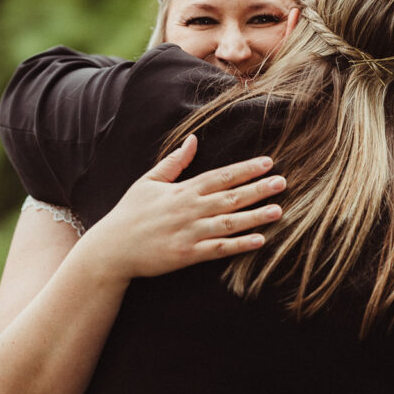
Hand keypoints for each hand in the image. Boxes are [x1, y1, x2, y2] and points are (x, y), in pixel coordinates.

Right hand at [80, 134, 284, 280]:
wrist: (111, 249)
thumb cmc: (130, 213)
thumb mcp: (149, 181)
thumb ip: (175, 162)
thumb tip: (193, 139)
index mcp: (183, 190)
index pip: (221, 176)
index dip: (246, 169)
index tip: (268, 163)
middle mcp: (190, 209)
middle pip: (231, 197)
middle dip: (258, 189)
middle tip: (282, 183)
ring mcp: (190, 232)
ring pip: (229, 222)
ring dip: (256, 216)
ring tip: (279, 210)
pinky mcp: (188, 254)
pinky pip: (219, 248)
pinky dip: (239, 245)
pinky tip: (259, 240)